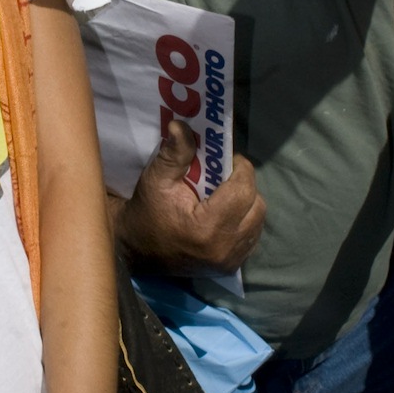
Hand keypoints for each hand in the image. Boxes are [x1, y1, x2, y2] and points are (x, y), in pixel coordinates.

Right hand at [114, 121, 265, 274]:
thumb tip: (182, 125)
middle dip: (245, 186)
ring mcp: (230, 261)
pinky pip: (251, 236)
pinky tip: (225, 214)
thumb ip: (174, 153)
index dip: (240, 169)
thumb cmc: (146, 212)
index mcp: (208, 228)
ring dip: (247, 203)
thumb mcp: (156, 180)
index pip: (244, 190)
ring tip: (224, 194)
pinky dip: (243, 221)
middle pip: (256, 205)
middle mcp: (225, 248)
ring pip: (258, 221)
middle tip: (226, 176)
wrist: (135, 251)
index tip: (228, 159)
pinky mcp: (231, 267)